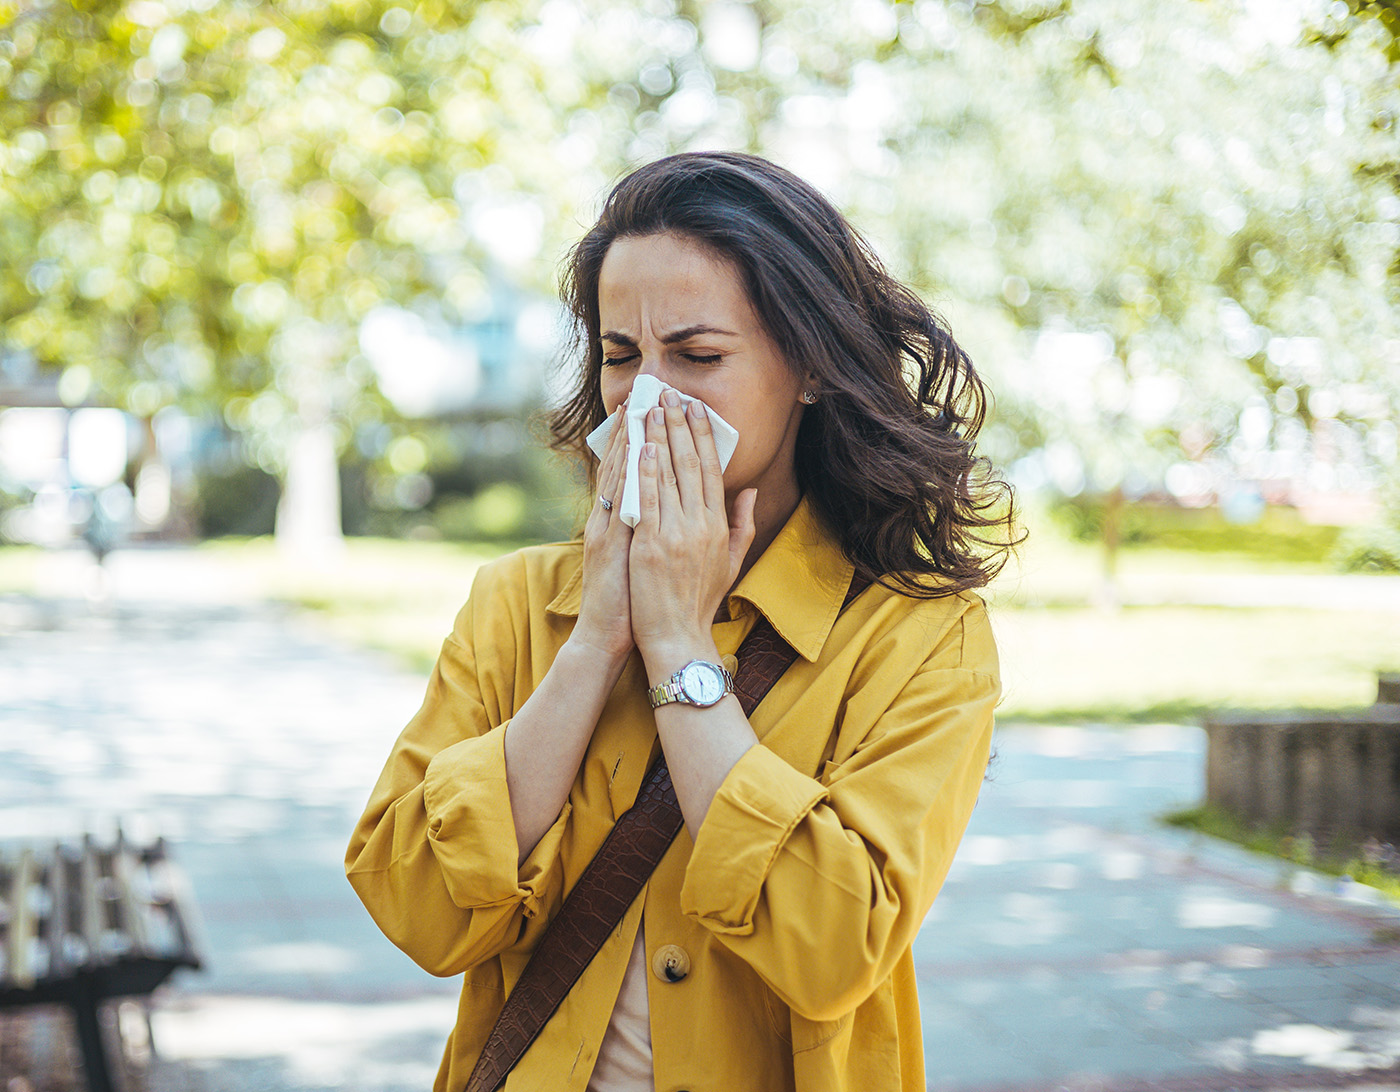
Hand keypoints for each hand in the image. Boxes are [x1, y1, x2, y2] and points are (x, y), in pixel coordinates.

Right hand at [571, 404, 634, 661]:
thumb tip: (671, 509)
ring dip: (627, 441)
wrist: (606, 637)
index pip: (631, 473)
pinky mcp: (605, 543)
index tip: (654, 410)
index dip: (641, 441)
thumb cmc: (631, 602)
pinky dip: (624, 474)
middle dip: (633, 429)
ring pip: (616, 476)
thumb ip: (652, 531)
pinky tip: (635, 451)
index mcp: (619, 523)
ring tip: (637, 408)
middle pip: (620, 465)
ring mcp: (605, 529)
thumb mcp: (643, 560)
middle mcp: (608, 520)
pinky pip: (616, 502)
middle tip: (645, 394)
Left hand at [629, 392, 757, 664]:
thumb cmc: (701, 602)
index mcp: (718, 526)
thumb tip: (750, 490)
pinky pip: (647, 500)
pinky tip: (641, 447)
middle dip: (679, 425)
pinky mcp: (650, 545)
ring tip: (650, 408)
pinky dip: (644, 472)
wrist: (678, 637)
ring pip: (667, 476)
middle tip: (670, 394)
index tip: (696, 409)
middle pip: (690, 464)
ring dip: (659, 438)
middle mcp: (699, 525)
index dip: (703, 436)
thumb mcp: (731, 562)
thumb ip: (742, 523)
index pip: (711, 470)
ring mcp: (675, 534)